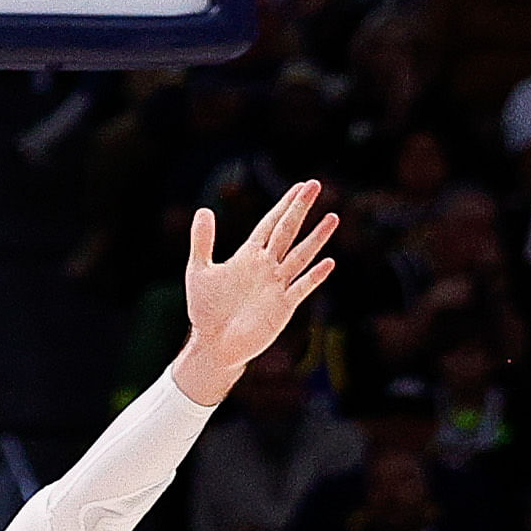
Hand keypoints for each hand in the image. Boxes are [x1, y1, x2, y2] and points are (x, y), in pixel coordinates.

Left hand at [171, 180, 338, 402]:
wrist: (213, 345)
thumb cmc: (205, 310)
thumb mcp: (198, 271)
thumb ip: (203, 241)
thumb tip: (203, 210)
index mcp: (249, 256)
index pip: (270, 224)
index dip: (284, 205)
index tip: (300, 186)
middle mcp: (267, 267)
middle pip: (287, 232)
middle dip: (300, 209)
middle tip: (315, 185)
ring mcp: (277, 285)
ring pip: (300, 256)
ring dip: (316, 238)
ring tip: (332, 217)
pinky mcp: (282, 307)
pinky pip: (301, 288)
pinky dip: (314, 276)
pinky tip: (328, 263)